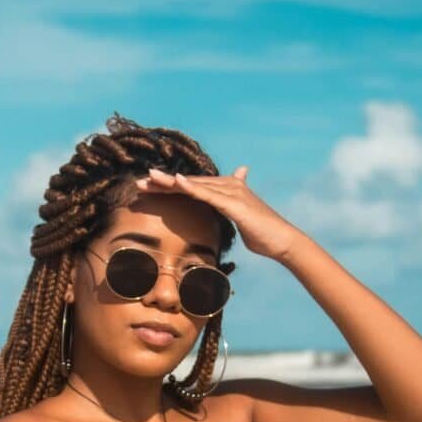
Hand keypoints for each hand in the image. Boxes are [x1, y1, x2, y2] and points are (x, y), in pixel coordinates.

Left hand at [134, 166, 308, 261]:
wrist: (282, 242)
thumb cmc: (262, 234)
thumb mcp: (241, 219)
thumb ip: (231, 209)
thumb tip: (228, 206)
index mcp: (225, 191)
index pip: (192, 186)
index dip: (169, 186)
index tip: (147, 189)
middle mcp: (228, 186)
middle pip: (189, 182)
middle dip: (162, 182)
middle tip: (139, 183)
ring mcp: (231, 192)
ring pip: (194, 185)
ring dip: (170, 181)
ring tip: (149, 178)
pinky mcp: (234, 203)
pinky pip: (208, 194)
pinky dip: (191, 187)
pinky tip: (176, 182)